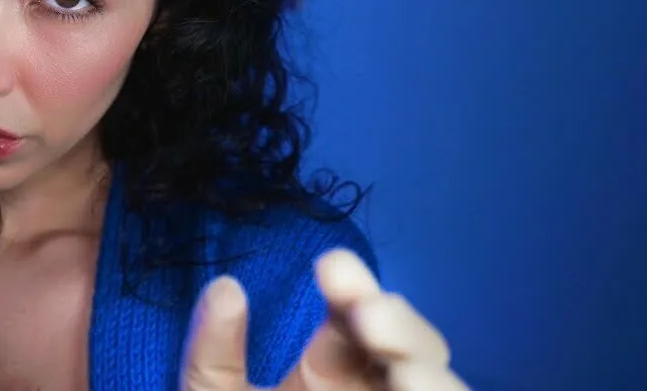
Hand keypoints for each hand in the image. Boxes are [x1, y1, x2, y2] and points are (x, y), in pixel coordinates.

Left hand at [181, 249, 467, 390]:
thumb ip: (213, 354)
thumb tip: (226, 285)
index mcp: (333, 373)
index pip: (359, 316)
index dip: (353, 288)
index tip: (329, 268)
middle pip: (416, 353)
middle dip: (402, 329)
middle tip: (369, 317)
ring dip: (433, 382)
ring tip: (402, 376)